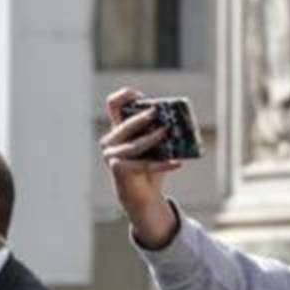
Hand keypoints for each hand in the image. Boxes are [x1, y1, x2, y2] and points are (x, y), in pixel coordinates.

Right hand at [99, 88, 181, 247]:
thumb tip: (178, 121)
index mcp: (119, 127)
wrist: (143, 193)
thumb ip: (161, 130)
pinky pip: (144, 165)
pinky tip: (178, 162)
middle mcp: (111, 139)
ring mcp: (112, 155)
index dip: (125, 96)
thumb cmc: (151, 164)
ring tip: (168, 134)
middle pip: (126, 124)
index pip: (113, 104)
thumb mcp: (156, 144)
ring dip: (152, 139)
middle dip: (142, 118)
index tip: (141, 96)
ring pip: (135, 145)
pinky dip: (162, 164)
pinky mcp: (118, 169)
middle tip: (158, 113)